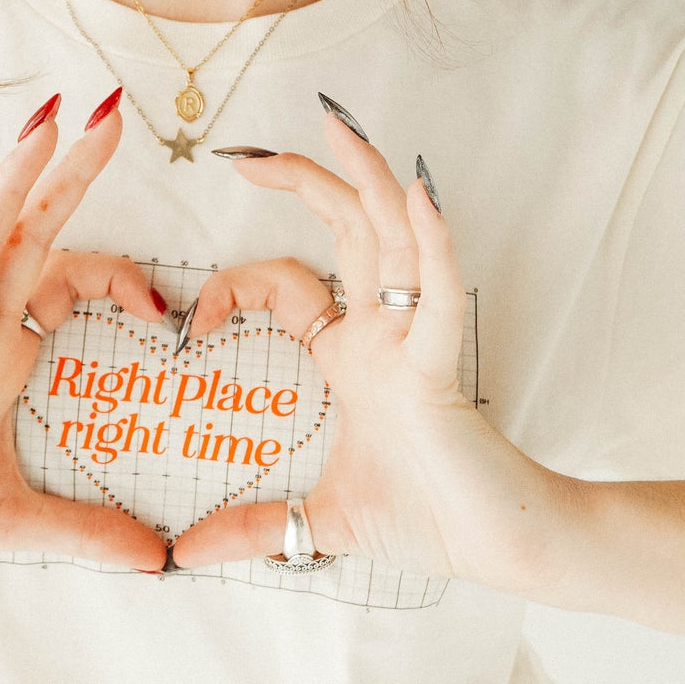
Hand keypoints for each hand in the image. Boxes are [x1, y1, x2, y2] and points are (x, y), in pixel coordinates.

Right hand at [0, 102, 167, 576]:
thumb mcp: (24, 524)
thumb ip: (89, 533)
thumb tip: (157, 565)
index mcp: (3, 354)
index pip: (64, 280)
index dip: (118, 276)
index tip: (164, 304)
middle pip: (28, 233)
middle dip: (67, 171)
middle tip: (106, 107)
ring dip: (13, 183)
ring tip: (45, 121)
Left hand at [170, 109, 572, 595]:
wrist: (499, 548)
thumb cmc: (430, 520)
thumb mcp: (316, 525)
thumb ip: (253, 531)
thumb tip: (185, 557)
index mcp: (354, 355)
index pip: (290, 285)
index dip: (237, 285)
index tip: (194, 320)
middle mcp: (385, 334)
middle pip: (348, 229)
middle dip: (304, 179)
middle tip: (247, 148)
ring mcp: (416, 345)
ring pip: (395, 239)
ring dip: (367, 179)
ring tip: (339, 125)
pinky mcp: (442, 372)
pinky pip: (441, 298)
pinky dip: (433, 244)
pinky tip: (419, 195)